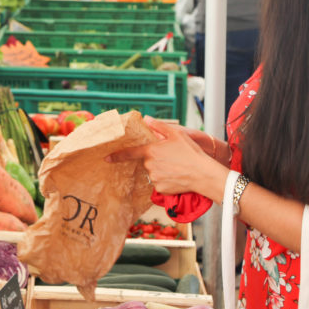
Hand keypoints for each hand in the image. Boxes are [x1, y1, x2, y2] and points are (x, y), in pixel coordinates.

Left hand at [107, 117, 227, 200]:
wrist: (202, 174)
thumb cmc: (191, 152)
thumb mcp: (177, 134)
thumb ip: (159, 126)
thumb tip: (147, 119)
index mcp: (151, 151)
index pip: (130, 153)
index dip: (117, 155)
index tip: (106, 158)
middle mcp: (150, 165)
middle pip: (147, 162)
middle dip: (156, 160)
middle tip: (172, 158)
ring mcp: (155, 178)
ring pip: (154, 173)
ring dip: (162, 170)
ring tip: (177, 168)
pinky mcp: (161, 189)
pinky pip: (160, 184)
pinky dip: (166, 181)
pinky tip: (177, 177)